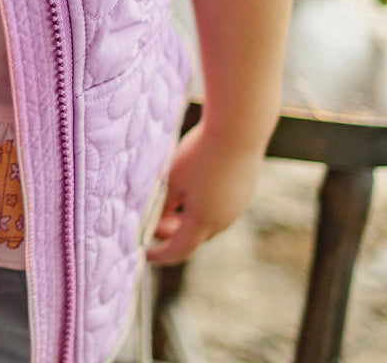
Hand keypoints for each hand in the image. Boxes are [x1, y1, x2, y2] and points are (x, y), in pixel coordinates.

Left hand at [144, 123, 263, 265]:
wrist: (238, 131)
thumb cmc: (200, 154)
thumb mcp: (172, 180)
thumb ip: (162, 206)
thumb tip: (155, 222)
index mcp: (203, 221)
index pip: (179, 250)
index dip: (159, 255)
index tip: (144, 254)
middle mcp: (223, 220)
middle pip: (193, 238)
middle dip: (171, 234)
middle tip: (152, 221)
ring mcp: (236, 208)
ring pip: (207, 223)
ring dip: (186, 220)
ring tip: (169, 204)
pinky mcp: (242, 193)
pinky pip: (219, 209)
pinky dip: (201, 208)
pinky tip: (191, 190)